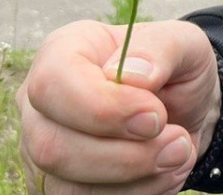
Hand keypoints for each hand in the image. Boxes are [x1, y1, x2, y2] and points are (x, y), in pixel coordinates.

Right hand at [17, 19, 219, 194]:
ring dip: (135, 179)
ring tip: (178, 154)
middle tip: (178, 143)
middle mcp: (40, 104)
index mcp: (62, 52)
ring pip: (67, 187)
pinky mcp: (56, 186)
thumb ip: (160, 49)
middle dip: (126, 156)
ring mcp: (41, 150)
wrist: (180, 109)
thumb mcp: (182, 43)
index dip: (104, 109)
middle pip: (52, 146)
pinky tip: (162, 174)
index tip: (156, 117)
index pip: (52, 84)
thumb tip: (132, 74)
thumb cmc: (172, 69)